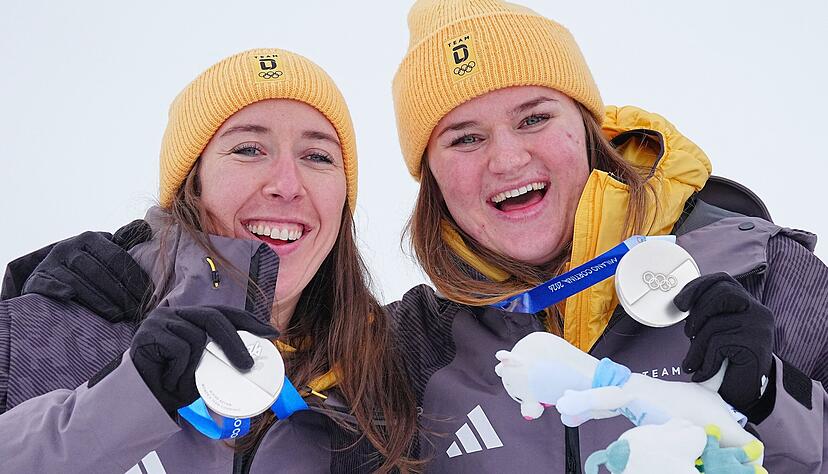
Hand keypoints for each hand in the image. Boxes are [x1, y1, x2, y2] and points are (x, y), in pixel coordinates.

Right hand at [21, 220, 152, 322]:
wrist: (50, 269)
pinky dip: (57, 289)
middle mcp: (69, 246)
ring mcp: (51, 262)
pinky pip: (47, 284)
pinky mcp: (37, 277)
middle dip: (120, 293)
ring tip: (116, 316)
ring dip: (98, 300)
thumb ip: (125, 239)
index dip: (133, 277)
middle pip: (99, 272)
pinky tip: (70, 298)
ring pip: (77, 281)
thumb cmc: (88, 262)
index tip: (147, 295)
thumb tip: (146, 226)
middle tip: (134, 310)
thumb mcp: (104, 248)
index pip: (116, 257)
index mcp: (90, 238)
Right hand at [130, 305, 278, 413]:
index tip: (272, 333)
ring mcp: (160, 320)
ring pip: (196, 338)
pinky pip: (180, 350)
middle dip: (235, 343)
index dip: (249, 321)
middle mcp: (175, 313)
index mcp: (190, 318)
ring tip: (180, 381)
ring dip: (194, 367)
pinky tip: (166, 379)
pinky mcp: (149, 332)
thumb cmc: (172, 385)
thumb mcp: (204, 371)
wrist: (139, 401)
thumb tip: (252, 363)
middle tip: (248, 366)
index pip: (224, 312)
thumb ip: (220, 359)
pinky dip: (179, 370)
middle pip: (214, 318)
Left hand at [674, 272, 773, 410]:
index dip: (698, 286)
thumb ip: (708, 315)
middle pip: (719, 295)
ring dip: (697, 345)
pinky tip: (703, 372)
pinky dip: (705, 360)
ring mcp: (759, 326)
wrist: (746, 394)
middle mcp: (758, 311)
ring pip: (715, 323)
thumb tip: (681, 303)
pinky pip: (719, 343)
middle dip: (696, 314)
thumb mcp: (718, 332)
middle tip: (688, 335)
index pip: (723, 281)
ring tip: (693, 361)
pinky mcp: (755, 344)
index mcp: (748, 304)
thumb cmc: (727, 362)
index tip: (680, 303)